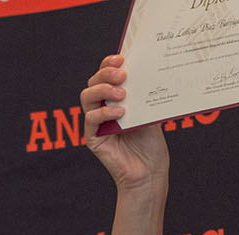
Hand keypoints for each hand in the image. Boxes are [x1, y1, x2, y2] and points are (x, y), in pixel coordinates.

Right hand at [81, 55, 169, 191]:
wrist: (150, 172)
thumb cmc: (151, 145)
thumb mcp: (150, 112)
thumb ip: (143, 94)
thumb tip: (146, 70)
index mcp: (115, 99)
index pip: (105, 75)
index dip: (109, 63)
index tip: (121, 58)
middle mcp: (103, 108)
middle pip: (94, 81)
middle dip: (106, 73)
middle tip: (123, 75)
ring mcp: (96, 123)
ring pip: (87, 96)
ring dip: (103, 90)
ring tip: (122, 93)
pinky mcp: (93, 138)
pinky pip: (91, 119)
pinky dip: (104, 112)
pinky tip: (120, 112)